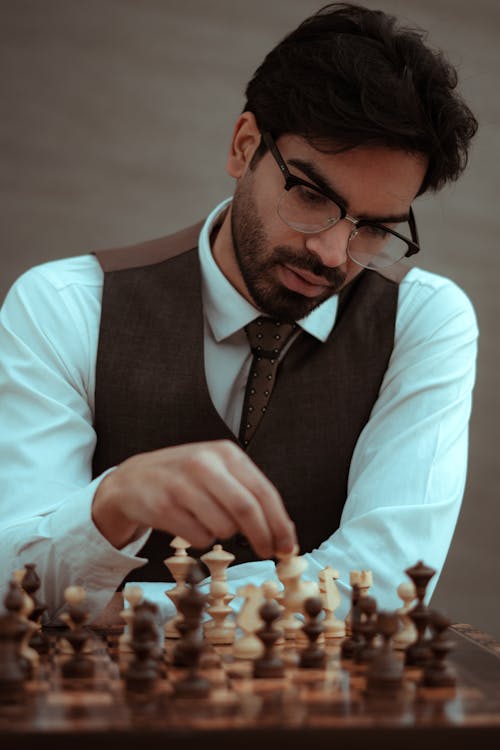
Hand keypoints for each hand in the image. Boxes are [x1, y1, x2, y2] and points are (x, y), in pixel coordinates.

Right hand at [91, 439, 295, 558]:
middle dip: (263, 537)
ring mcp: (181, 485)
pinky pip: (199, 537)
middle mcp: (204, 464)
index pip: (263, 492)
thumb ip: (250, 494)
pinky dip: (202, 539)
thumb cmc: (186, 478)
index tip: (289, 546)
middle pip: (246, 510)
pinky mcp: (163, 507)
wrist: (134, 479)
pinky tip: (189, 523)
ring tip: (208, 520)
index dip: (280, 523)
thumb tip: (283, 533)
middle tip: (268, 552)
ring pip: (223, 528)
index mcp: (225, 453)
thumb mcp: (219, 472)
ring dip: (224, 534)